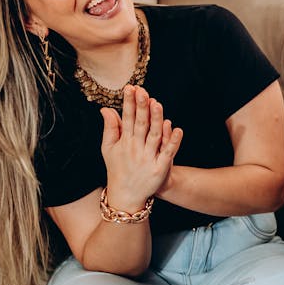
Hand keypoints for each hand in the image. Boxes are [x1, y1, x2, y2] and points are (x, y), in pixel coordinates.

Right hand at [100, 85, 182, 211]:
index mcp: (124, 142)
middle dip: (141, 107)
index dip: (128, 103)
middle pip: (140, 124)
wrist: (126, 196)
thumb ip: (110, 128)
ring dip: (156, 120)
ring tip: (157, 104)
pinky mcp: (160, 167)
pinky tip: (176, 129)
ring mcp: (148, 158)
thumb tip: (106, 108)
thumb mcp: (109, 149)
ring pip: (154, 136)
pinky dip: (172, 141)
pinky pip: (167, 152)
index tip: (130, 88)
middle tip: (143, 91)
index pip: (126, 118)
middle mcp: (135, 149)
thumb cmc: (118, 169)